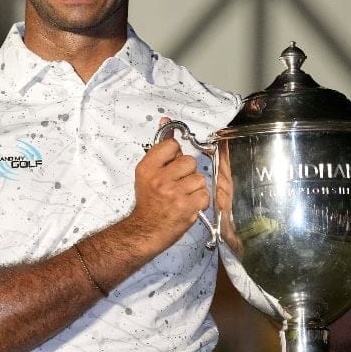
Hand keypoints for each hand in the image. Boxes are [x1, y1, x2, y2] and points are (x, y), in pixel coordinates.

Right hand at [129, 117, 210, 250]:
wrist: (146, 230)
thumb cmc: (148, 202)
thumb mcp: (147, 172)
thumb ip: (160, 149)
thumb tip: (167, 121)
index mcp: (148, 168)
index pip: (172, 145)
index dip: (175, 156)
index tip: (170, 166)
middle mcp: (160, 179)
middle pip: (189, 161)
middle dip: (186, 172)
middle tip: (176, 184)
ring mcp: (174, 193)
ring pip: (199, 178)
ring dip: (194, 187)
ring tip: (182, 195)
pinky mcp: (187, 206)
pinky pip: (204, 194)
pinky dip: (199, 200)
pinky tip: (187, 204)